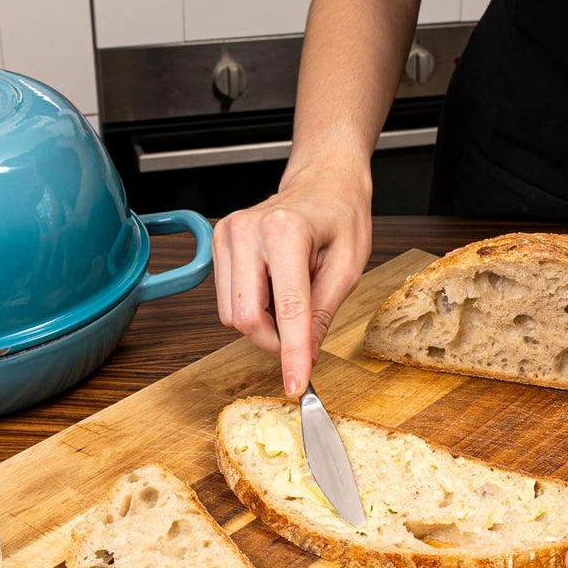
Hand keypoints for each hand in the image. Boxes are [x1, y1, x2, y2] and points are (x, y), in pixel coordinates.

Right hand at [212, 168, 371, 396]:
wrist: (323, 182)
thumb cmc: (341, 217)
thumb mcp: (348, 267)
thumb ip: (323, 314)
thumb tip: (304, 357)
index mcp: (286, 232)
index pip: (286, 310)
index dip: (291, 354)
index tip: (295, 385)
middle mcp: (247, 231)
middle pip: (246, 318)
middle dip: (274, 342)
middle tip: (302, 340)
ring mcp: (227, 235)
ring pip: (232, 314)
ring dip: (264, 324)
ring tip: (291, 299)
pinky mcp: (219, 243)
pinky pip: (227, 300)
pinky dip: (253, 308)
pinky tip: (274, 288)